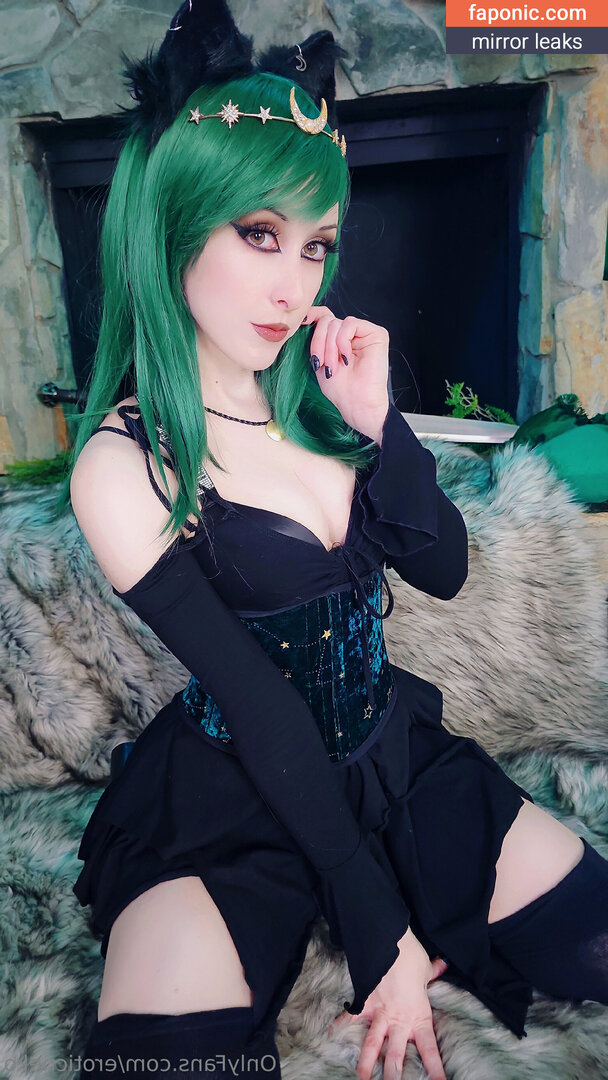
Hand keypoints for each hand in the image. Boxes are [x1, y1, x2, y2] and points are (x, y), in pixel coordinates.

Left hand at [304, 306, 390, 443]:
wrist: (357, 404)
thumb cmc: (340, 390)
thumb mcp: (319, 360)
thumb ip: (315, 341)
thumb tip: (305, 319)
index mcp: (338, 339)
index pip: (324, 316)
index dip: (313, 315)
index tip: (301, 323)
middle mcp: (351, 334)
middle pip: (327, 321)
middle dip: (318, 342)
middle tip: (320, 363)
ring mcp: (364, 333)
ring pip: (336, 323)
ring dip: (329, 346)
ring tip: (332, 367)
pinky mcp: (376, 334)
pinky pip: (350, 324)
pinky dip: (342, 340)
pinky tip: (345, 357)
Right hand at [329, 927, 448, 1079]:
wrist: (390, 941)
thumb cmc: (411, 956)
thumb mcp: (426, 967)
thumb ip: (433, 972)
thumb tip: (442, 964)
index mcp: (418, 1016)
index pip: (429, 1050)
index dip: (434, 1069)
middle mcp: (398, 1020)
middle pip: (395, 1056)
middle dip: (393, 1076)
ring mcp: (380, 1013)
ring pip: (372, 1045)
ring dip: (366, 1064)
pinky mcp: (364, 1001)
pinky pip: (350, 1017)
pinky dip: (339, 1025)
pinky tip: (329, 1036)